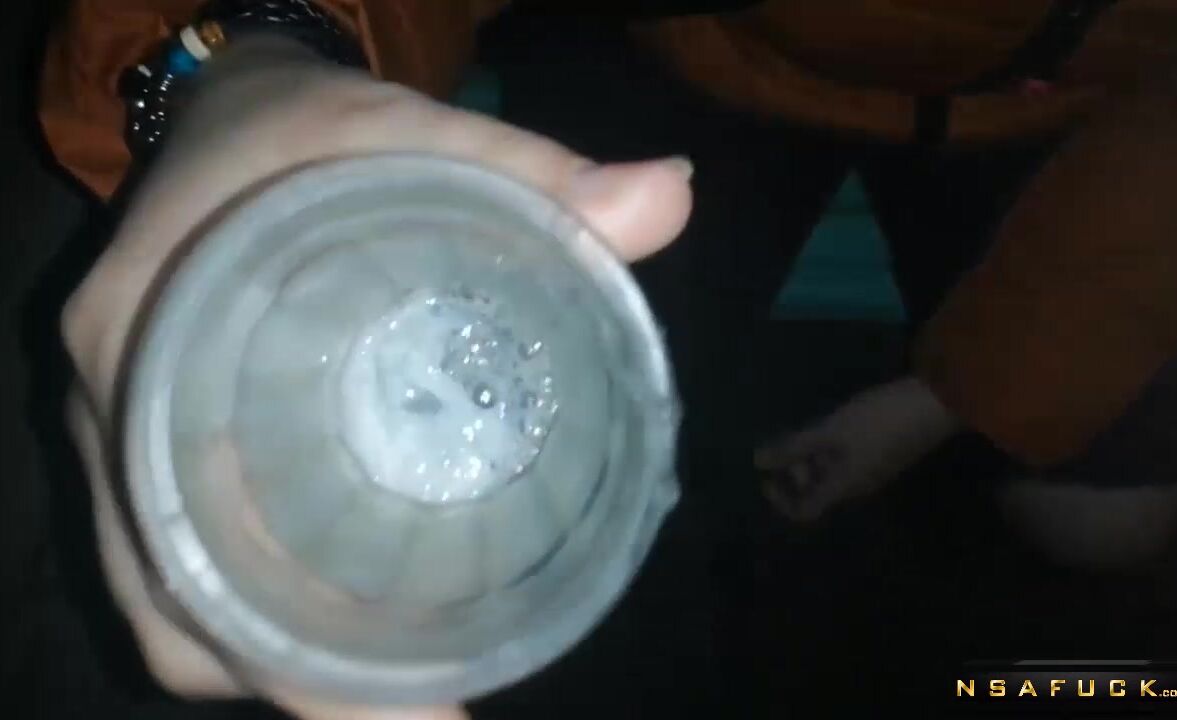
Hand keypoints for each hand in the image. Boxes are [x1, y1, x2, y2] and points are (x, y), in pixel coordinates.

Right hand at [61, 38, 692, 718]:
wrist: (225, 126)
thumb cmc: (306, 135)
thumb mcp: (408, 136)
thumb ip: (530, 173)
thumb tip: (667, 203)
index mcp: (142, 334)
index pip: (182, 524)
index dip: (280, 645)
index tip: (410, 716)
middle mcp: (116, 417)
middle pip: (182, 599)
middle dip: (299, 679)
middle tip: (437, 718)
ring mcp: (128, 451)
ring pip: (185, 605)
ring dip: (285, 665)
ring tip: (412, 702)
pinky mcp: (161, 463)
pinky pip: (199, 574)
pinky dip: (272, 625)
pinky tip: (358, 640)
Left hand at [754, 377, 959, 522]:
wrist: (937, 404)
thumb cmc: (879, 420)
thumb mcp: (831, 431)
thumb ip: (794, 447)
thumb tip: (758, 462)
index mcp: (844, 488)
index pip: (805, 512)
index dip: (781, 500)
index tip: (766, 477)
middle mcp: (858, 487)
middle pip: (818, 493)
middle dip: (796, 472)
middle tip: (789, 442)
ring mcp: (874, 471)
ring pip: (832, 475)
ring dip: (813, 459)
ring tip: (808, 430)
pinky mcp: (885, 454)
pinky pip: (847, 462)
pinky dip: (831, 450)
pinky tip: (831, 425)